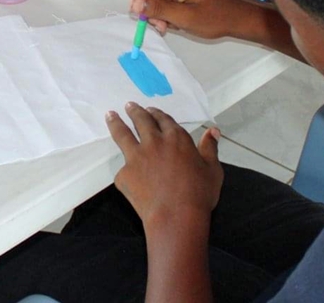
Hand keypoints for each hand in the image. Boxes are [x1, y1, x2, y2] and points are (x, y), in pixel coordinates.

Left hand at [108, 103, 221, 228]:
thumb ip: (210, 148)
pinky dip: (125, 170)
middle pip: (141, 121)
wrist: (176, 217)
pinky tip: (125, 174)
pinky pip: (124, 170)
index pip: (163, 119)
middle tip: (129, 105)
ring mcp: (136, 157)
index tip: (151, 110)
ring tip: (110, 115)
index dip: (157, 114)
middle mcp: (154, 142)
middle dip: (135, 111)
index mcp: (176, 138)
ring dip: (115, 122)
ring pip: (122, 134)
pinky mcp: (124, 174)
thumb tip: (213, 131)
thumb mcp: (213, 170)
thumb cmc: (199, 194)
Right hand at [131, 0, 256, 39]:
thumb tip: (133, 4)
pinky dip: (166, 9)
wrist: (236, 18)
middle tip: (160, 26)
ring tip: (170, 26)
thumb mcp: (183, 17)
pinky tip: (175, 20)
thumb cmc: (214, 18)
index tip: (142, 12)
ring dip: (158, 11)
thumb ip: (157, 9)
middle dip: (150, 6)